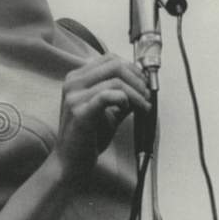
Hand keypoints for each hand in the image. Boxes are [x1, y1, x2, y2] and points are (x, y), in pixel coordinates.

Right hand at [54, 54, 151, 183]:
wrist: (71, 160)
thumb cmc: (89, 135)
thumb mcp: (109, 109)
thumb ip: (123, 94)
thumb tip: (144, 84)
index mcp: (77, 78)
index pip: (110, 59)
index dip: (132, 68)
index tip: (144, 83)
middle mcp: (73, 83)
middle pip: (115, 65)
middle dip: (137, 79)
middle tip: (147, 94)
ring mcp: (74, 96)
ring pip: (116, 80)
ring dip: (136, 93)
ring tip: (143, 105)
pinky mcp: (80, 111)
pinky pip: (107, 95)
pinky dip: (125, 99)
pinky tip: (128, 109)